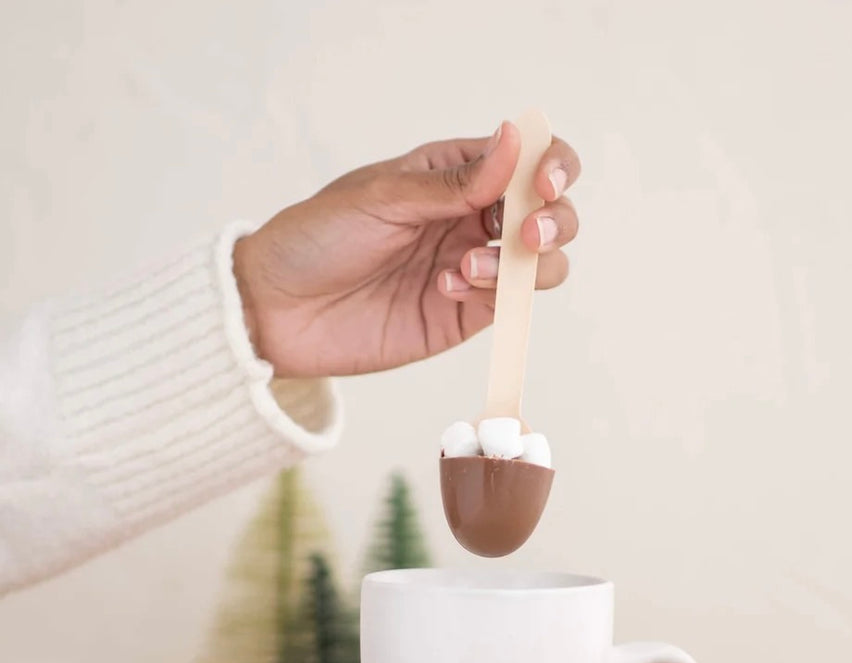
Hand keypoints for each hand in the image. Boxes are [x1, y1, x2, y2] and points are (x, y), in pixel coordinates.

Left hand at [232, 122, 580, 377]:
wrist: (279, 310)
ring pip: (542, 264)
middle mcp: (471, 219)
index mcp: (454, 174)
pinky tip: (447, 288)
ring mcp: (472, 269)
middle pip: (551, 213)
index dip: (552, 166)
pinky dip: (494, 296)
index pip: (528, 159)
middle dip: (555, 220)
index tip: (544, 184)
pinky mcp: (463, 316)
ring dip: (524, 265)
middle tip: (525, 235)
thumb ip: (454, 182)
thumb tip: (516, 140)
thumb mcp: (382, 197)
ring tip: (466, 269)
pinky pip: (507, 305)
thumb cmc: (317, 238)